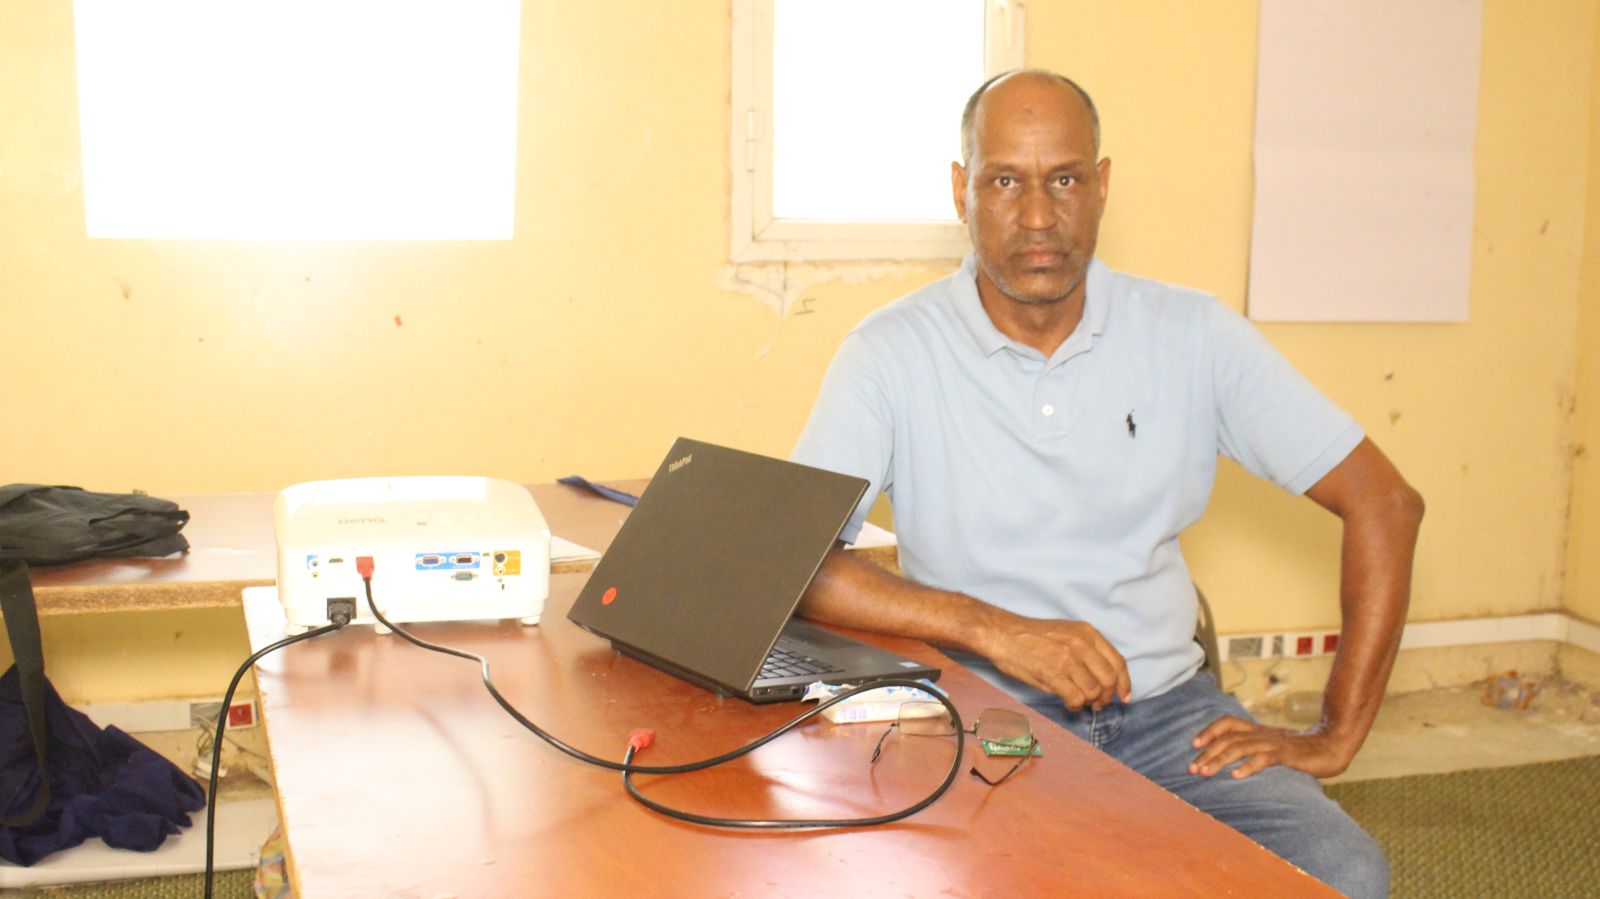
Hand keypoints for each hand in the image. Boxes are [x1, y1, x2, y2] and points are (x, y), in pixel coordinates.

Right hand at [986, 618, 1130, 710]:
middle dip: (1106, 697)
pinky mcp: (1054, 674)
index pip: (1118, 662)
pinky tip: (1067, 703)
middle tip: (1098, 704)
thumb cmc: (1033, 636)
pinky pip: (1076, 698)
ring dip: (1088, 702)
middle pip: (1109, 680)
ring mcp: (1068, 660)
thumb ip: (1087, 651)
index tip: (1124, 697)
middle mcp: (1081, 645)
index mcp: (1088, 633)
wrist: (1004, 635)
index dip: (1124, 683)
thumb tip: (1102, 679)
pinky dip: (1074, 706)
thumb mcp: (1067, 632)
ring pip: (1093, 692)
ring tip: (1077, 701)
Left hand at [1189, 716, 1355, 779]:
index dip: (1209, 731)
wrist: (1332, 745)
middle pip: (1228, 738)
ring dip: (1220, 760)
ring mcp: (1274, 743)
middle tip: (1193, 768)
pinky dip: (1248, 766)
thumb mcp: (1274, 746)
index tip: (1193, 744)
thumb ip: (1256, 749)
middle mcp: (1262, 734)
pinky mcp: (1287, 755)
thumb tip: (1233, 762)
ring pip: (1240, 748)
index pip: (1227, 723)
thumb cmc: (1301, 751)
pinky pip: (1264, 759)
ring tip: (1205, 772)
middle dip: (1208, 752)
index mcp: (1258, 731)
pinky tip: (1236, 776)